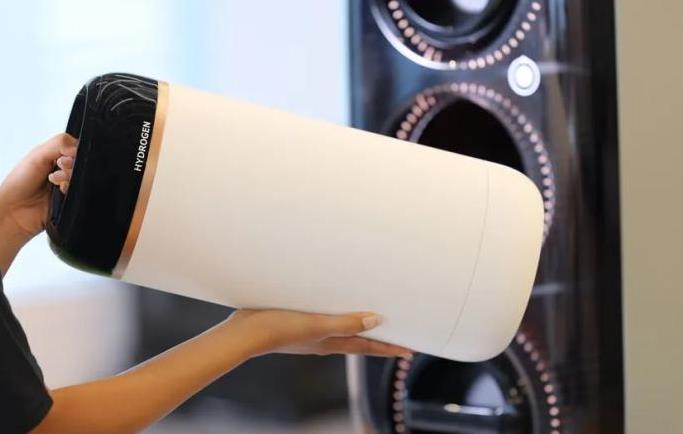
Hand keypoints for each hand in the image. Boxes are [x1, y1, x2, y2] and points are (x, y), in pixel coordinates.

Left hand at [0, 133, 76, 242]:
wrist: (14, 210)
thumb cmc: (18, 184)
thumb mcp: (37, 155)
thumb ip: (59, 144)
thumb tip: (78, 146)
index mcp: (54, 156)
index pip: (75, 148)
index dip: (74, 150)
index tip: (63, 157)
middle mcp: (62, 170)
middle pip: (81, 163)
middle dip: (71, 164)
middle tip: (59, 166)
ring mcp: (67, 185)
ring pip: (83, 177)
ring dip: (70, 178)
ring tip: (55, 181)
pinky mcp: (71, 199)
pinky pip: (83, 192)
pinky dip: (72, 190)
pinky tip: (60, 191)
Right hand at [226, 309, 412, 357]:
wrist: (245, 331)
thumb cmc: (279, 330)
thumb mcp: (317, 325)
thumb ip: (346, 323)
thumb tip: (376, 321)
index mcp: (331, 342)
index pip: (367, 347)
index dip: (389, 348)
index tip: (409, 349)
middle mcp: (324, 339)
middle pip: (358, 338)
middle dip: (378, 336)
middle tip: (397, 330)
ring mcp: (310, 331)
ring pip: (342, 327)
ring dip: (358, 322)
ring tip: (371, 312)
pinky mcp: (297, 319)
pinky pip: (325, 316)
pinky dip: (336, 311)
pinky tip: (332, 300)